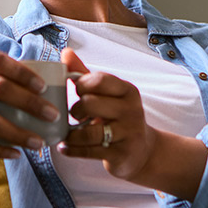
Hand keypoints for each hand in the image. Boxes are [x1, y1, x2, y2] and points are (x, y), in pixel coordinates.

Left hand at [57, 48, 156, 179]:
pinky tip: (65, 147)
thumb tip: (65, 52)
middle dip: (75, 110)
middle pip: (90, 104)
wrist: (142, 151)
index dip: (81, 85)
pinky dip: (71, 149)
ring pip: (89, 132)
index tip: (77, 93)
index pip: (99, 80)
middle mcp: (131, 110)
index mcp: (128, 91)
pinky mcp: (121, 154)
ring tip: (67, 135)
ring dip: (71, 134)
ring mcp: (128, 134)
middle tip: (74, 115)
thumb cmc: (118, 117)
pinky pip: (89, 151)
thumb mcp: (107, 94)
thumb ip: (85, 74)